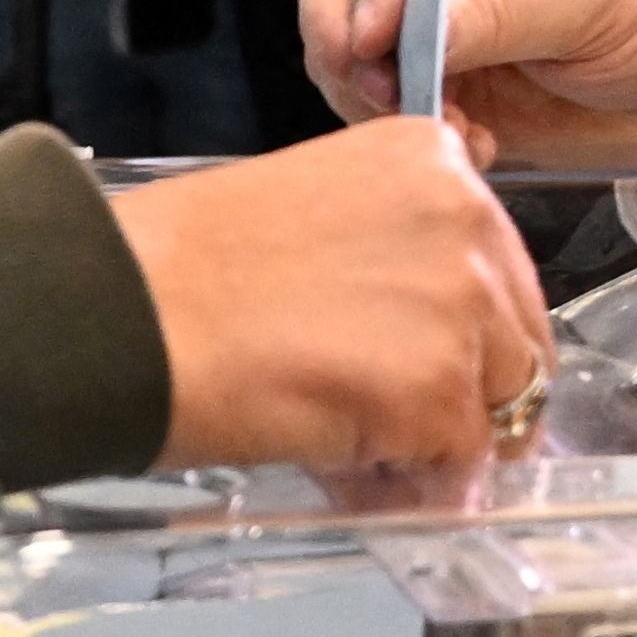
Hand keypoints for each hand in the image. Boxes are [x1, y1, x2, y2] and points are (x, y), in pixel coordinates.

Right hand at [103, 118, 553, 470]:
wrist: (123, 312)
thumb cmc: (180, 267)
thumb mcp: (313, 217)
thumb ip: (387, 262)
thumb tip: (419, 344)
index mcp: (432, 158)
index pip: (494, 265)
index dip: (461, 329)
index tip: (419, 358)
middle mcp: (468, 216)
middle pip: (513, 337)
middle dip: (463, 389)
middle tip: (389, 420)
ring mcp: (464, 303)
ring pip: (494, 404)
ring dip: (435, 436)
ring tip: (351, 440)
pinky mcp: (443, 388)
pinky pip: (458, 462)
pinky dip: (412, 478)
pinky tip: (346, 464)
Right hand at [297, 0, 636, 162]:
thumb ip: (498, 13)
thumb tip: (406, 36)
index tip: (376, 37)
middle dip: (350, 39)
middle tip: (389, 95)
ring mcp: (424, 11)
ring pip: (342, 43)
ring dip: (376, 95)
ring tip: (454, 128)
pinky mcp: (431, 74)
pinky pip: (375, 101)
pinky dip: (404, 129)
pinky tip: (472, 142)